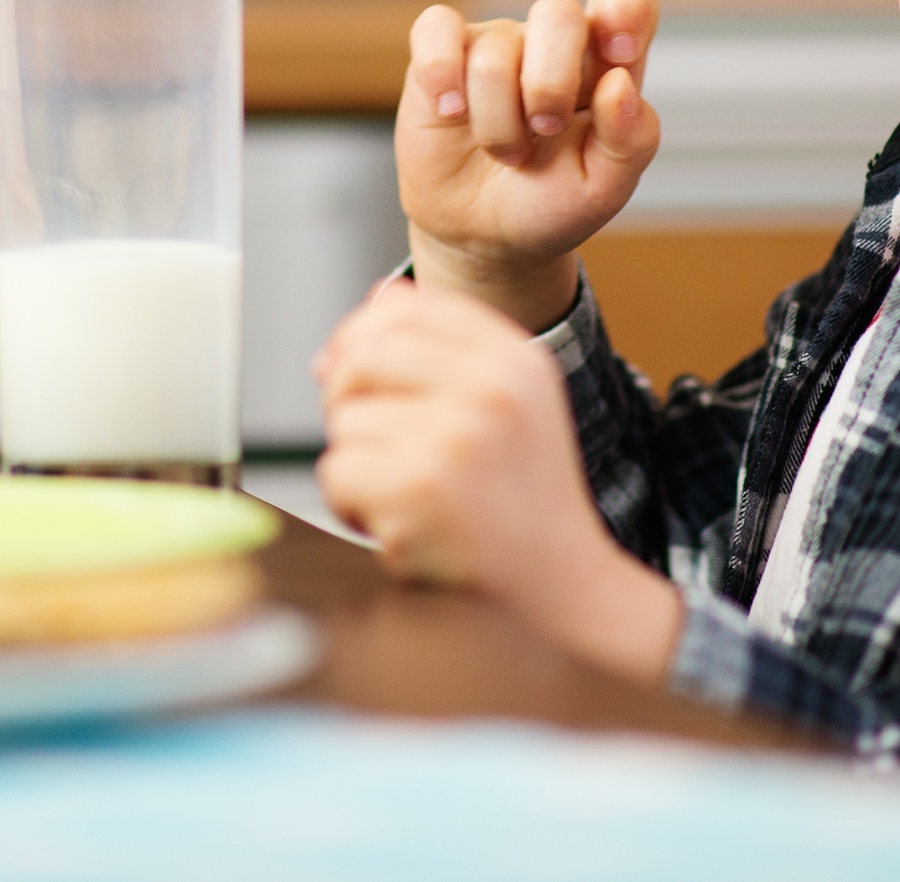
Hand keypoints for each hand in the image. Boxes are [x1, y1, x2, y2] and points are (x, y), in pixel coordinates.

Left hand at [315, 279, 681, 684]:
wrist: (561, 593)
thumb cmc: (523, 503)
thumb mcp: (510, 405)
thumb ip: (446, 349)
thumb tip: (371, 307)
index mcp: (514, 360)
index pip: (406, 305)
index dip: (362, 335)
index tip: (359, 376)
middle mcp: (490, 389)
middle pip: (362, 354)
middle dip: (347, 399)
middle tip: (374, 444)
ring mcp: (455, 439)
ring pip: (344, 420)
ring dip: (356, 465)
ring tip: (405, 496)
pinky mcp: (419, 492)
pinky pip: (337, 473)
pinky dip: (352, 507)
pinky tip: (399, 525)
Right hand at [398, 0, 660, 328]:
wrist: (483, 236)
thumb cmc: (551, 202)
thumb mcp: (605, 188)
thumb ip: (632, 139)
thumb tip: (619, 84)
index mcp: (606, 63)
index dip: (625, 6)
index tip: (619, 57)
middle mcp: (552, 43)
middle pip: (558, 12)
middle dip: (550, 86)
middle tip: (544, 131)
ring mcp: (495, 44)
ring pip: (495, 53)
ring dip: (498, 123)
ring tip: (505, 152)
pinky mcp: (440, 54)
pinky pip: (436, 29)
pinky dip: (441, 74)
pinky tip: (450, 113)